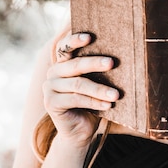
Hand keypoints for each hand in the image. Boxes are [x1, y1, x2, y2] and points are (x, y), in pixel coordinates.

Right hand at [42, 31, 118, 148]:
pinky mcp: (50, 103)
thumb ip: (98, 70)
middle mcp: (53, 72)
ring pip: (78, 84)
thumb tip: (118, 58)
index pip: (65, 46)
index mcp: (63, 63)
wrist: (80, 131)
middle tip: (112, 63)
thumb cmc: (92, 102)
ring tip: (116, 94)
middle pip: (75, 65)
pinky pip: (75, 99)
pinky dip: (94, 102)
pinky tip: (108, 105)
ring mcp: (49, 88)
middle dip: (95, 63)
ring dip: (99, 89)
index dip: (75, 40)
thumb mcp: (95, 83)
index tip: (90, 36)